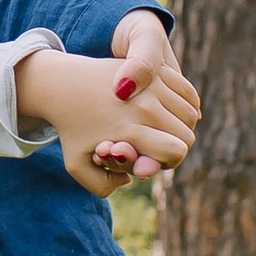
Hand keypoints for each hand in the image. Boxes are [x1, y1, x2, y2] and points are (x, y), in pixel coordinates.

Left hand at [14, 39, 200, 195]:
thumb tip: (130, 179)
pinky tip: (169, 112)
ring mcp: (151, 85)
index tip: (149, 158)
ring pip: (191, 114)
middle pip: (186, 135)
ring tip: (160, 128)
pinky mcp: (156, 69)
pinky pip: (189, 93)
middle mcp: (144, 106)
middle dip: (174, 145)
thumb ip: (102, 186)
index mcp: (129, 131)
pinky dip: (186, 105)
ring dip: (181, 125)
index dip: (166, 161)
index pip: (176, 151)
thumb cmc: (72, 130)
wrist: (64, 85)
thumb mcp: (76, 165)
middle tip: (154, 145)